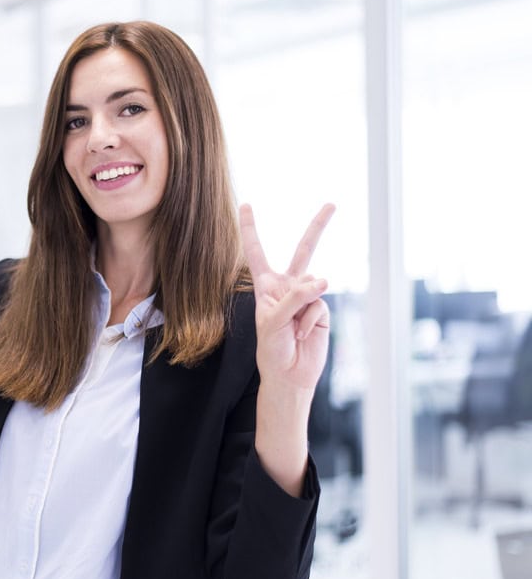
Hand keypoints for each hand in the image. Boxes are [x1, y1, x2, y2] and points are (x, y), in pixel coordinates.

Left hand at [239, 203, 334, 390]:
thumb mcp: (273, 321)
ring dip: (302, 308)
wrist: (289, 373)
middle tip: (332, 204)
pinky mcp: (321, 309)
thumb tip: (324, 280)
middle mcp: (288, 287)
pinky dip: (310, 321)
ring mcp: (307, 297)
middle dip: (318, 227)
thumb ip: (294, 298)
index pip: (257, 251)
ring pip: (314, 284)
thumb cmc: (272, 348)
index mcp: (266, 286)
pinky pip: (319, 305)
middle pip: (303, 251)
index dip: (251, 229)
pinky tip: (303, 334)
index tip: (246, 204)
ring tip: (292, 329)